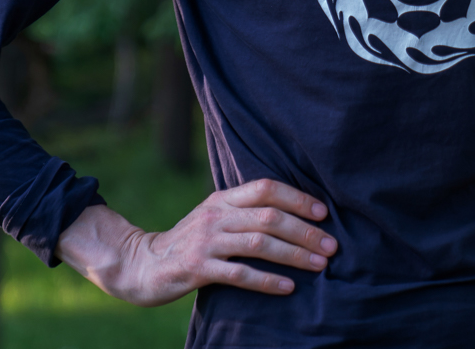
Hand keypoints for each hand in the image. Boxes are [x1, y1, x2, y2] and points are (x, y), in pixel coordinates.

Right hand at [55, 179, 338, 305]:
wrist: (142, 264)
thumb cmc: (190, 241)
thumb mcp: (214, 216)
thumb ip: (245, 211)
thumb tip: (293, 212)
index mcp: (222, 199)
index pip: (265, 188)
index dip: (297, 197)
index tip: (323, 212)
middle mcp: (215, 215)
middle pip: (269, 217)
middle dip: (305, 231)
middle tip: (332, 245)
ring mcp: (205, 241)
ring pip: (258, 244)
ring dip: (294, 254)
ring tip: (320, 264)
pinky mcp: (197, 269)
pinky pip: (239, 274)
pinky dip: (267, 280)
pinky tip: (288, 287)